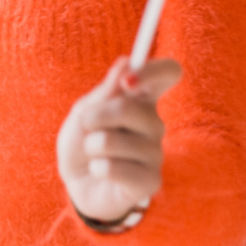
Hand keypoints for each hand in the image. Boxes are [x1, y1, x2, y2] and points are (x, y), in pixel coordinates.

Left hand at [57, 57, 180, 223]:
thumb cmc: (82, 141)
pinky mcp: (150, 181)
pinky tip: (100, 171)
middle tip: (86, 123)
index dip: (154, 72)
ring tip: (94, 153)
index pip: (169, 73)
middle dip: (99, 115)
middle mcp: (155, 124)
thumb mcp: (85, 112)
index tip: (128, 82)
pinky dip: (98, 168)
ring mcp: (155, 153)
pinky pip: (117, 169)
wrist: (76, 182)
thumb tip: (126, 63)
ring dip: (93, 145)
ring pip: (118, 141)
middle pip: (134, 108)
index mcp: (141, 99)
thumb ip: (106, 92)